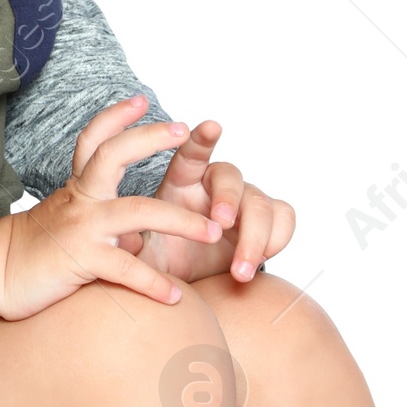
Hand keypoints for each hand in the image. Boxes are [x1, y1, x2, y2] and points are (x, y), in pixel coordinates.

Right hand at [0, 98, 225, 319]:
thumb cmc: (33, 250)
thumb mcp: (64, 220)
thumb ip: (97, 219)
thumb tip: (135, 235)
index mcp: (77, 188)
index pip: (94, 141)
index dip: (115, 117)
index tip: (139, 100)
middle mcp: (80, 200)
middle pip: (115, 156)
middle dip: (151, 139)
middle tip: (184, 131)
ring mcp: (82, 228)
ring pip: (138, 212)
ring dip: (182, 221)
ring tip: (213, 231)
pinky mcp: (81, 260)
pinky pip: (126, 269)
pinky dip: (154, 283)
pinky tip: (175, 296)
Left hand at [119, 110, 295, 284]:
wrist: (191, 279)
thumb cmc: (165, 256)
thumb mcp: (144, 253)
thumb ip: (133, 245)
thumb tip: (123, 240)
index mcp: (182, 181)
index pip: (191, 154)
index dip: (201, 140)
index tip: (210, 127)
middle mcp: (215, 184)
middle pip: (230, 176)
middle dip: (227, 198)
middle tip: (221, 223)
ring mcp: (244, 199)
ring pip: (260, 202)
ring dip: (254, 236)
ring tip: (239, 271)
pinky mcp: (266, 219)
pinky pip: (283, 218)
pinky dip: (276, 240)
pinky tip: (255, 264)